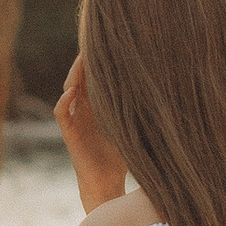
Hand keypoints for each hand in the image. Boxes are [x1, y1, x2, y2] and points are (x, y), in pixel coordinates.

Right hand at [54, 57, 127, 211]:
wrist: (107, 183)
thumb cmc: (122, 157)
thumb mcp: (133, 127)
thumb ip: (139, 110)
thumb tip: (164, 92)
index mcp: (99, 106)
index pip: (97, 78)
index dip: (100, 62)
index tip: (111, 43)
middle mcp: (85, 109)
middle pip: (82, 78)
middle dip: (86, 61)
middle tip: (94, 42)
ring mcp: (75, 120)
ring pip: (69, 90)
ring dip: (74, 75)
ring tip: (81, 59)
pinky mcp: (69, 133)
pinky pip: (61, 113)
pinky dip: (64, 101)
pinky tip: (71, 90)